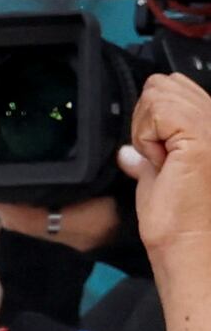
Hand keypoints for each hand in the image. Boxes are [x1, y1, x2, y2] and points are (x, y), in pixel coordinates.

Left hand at [124, 70, 210, 282]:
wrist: (191, 247)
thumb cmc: (180, 222)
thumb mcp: (159, 182)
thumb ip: (148, 160)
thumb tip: (129, 152)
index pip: (173, 87)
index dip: (152, 117)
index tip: (159, 153)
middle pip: (164, 84)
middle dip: (148, 117)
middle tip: (159, 157)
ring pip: (158, 92)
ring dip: (147, 128)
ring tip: (163, 161)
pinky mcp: (202, 136)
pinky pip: (157, 109)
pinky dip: (147, 135)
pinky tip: (161, 161)